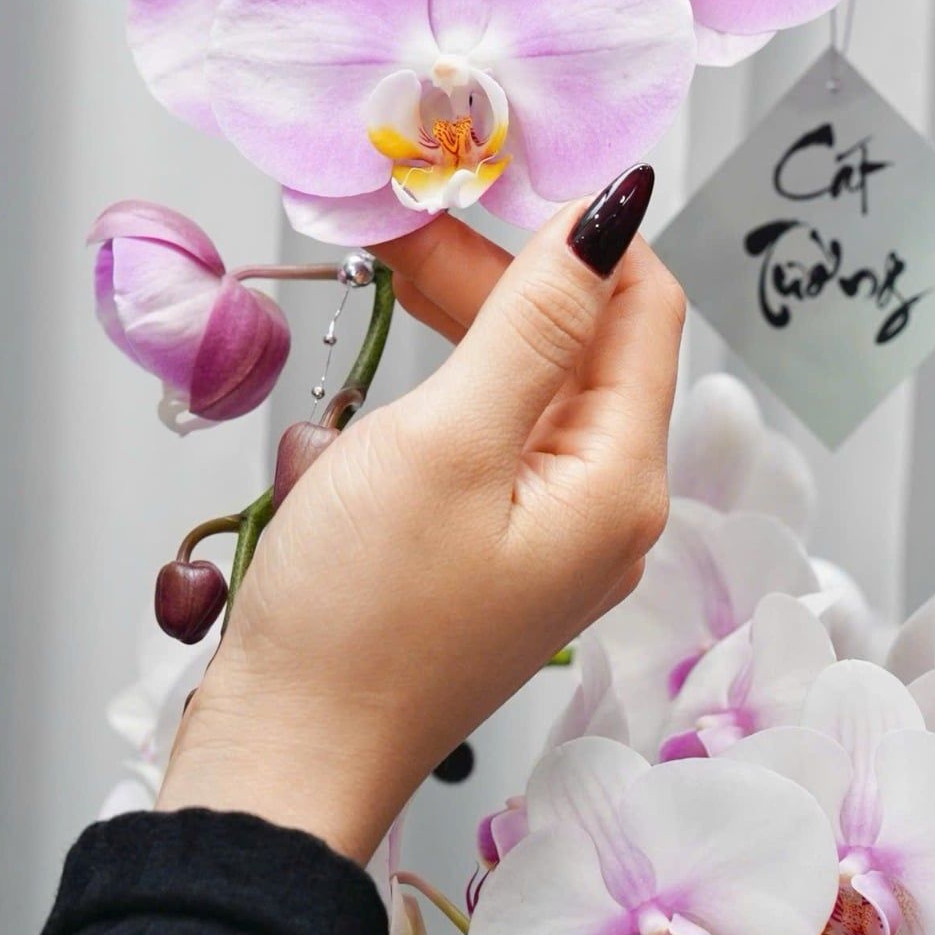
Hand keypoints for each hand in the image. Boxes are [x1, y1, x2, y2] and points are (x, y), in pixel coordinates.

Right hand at [157, 167, 684, 864]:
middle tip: (397, 223)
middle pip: (584, 343)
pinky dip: (444, 395)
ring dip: (464, 325)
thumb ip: (537, 320)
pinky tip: (381, 385)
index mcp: (625, 480)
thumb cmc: (360, 617)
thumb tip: (614, 214)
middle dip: (500, 273)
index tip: (485, 174)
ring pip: (530, 388)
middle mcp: (610, 509)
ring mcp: (554, 538)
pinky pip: (492, 443)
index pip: (645, 305)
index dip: (578, 229)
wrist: (288, 760)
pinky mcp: (497, 557)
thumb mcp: (450, 442)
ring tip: (379, 273)